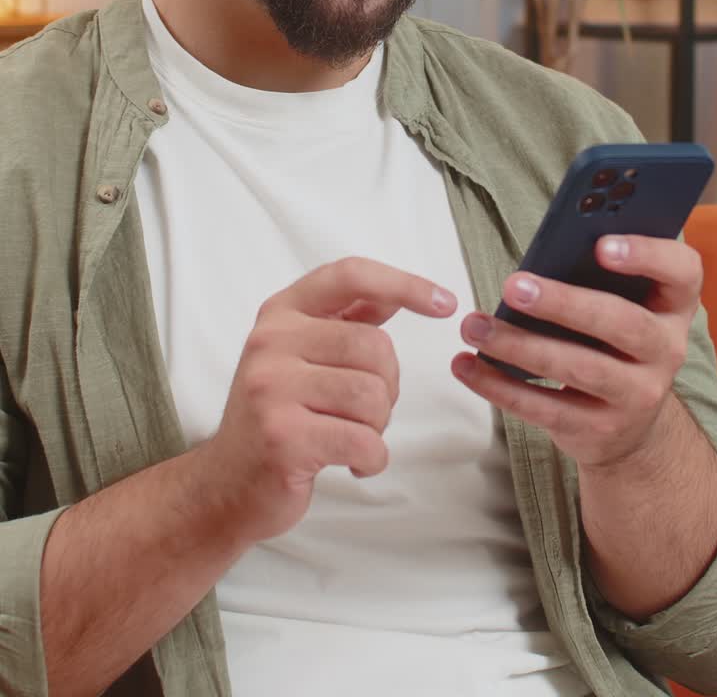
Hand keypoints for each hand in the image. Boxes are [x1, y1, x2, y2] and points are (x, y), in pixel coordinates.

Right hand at [202, 257, 456, 544]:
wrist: (225, 485)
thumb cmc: (277, 416)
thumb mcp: (298, 355)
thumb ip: (341, 323)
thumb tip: (393, 295)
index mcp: (281, 312)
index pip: (350, 276)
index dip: (404, 283)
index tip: (445, 303)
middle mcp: (271, 341)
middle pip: (375, 346)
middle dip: (388, 386)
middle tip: (363, 412)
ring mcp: (273, 389)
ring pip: (373, 396)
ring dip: (378, 426)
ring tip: (350, 436)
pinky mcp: (283, 437)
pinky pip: (365, 442)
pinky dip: (372, 459)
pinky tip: (352, 464)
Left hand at [453, 235, 702, 469]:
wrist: (629, 425)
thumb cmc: (612, 341)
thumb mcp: (621, 305)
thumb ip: (594, 277)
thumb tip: (538, 256)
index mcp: (672, 305)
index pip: (681, 272)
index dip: (647, 255)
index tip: (600, 245)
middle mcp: (666, 350)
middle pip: (622, 323)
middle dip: (564, 303)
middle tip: (514, 286)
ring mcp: (638, 395)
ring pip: (578, 368)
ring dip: (519, 346)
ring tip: (474, 326)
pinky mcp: (600, 430)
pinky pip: (545, 408)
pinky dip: (499, 386)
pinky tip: (467, 366)